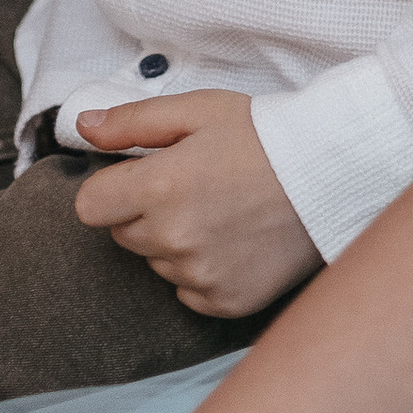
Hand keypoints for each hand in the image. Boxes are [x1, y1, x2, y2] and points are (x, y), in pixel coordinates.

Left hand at [73, 92, 322, 318]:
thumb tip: (83, 127)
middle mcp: (173, 239)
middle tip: (193, 186)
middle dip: (145, 212)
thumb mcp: (197, 110)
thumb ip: (133, 121)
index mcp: (158, 188)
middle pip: (124, 234)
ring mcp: (199, 276)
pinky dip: (201, 271)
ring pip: (157, 262)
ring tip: (221, 211)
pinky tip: (233, 241)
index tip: (141, 176)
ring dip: (174, 242)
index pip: (89, 207)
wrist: (330, 174)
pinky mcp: (225, 302)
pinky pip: (188, 291)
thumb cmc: (263, 135)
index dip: (111, 189)